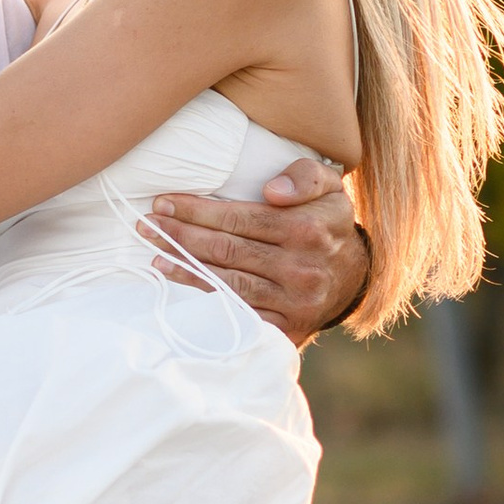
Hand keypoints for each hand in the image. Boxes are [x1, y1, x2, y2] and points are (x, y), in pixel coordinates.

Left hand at [139, 156, 367, 341]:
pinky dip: (206, 301)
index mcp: (308, 229)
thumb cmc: (329, 223)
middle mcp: (301, 267)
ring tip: (154, 256)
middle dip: (181, 236)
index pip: (239, 218)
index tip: (163, 203)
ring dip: (186, 269)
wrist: (356, 278)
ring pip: (228, 284)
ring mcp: (293, 302)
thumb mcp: (330, 188)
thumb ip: (305, 176)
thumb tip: (272, 190)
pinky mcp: (286, 328)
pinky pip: (238, 314)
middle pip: (228, 250)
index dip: (197, 211)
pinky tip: (181, 288)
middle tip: (147, 226)